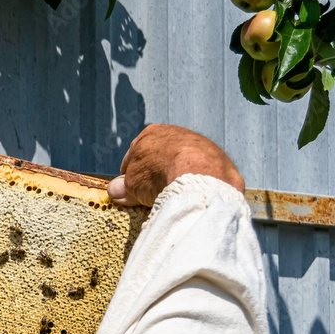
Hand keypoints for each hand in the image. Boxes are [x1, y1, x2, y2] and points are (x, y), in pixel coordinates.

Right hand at [107, 125, 244, 206]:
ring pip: (184, 167)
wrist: (197, 174)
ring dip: (178, 181)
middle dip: (155, 177)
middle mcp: (177, 133)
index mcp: (151, 133)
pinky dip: (197, 186)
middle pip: (161, 160)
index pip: (134, 156)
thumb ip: (122, 186)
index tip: (129, 192)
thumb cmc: (158, 174)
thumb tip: (115, 191)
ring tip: (173, 200)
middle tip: (150, 198)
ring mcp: (200, 145)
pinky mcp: (219, 160)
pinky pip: (203, 176)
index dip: (129, 176)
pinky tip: (192, 199)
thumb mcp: (131, 183)